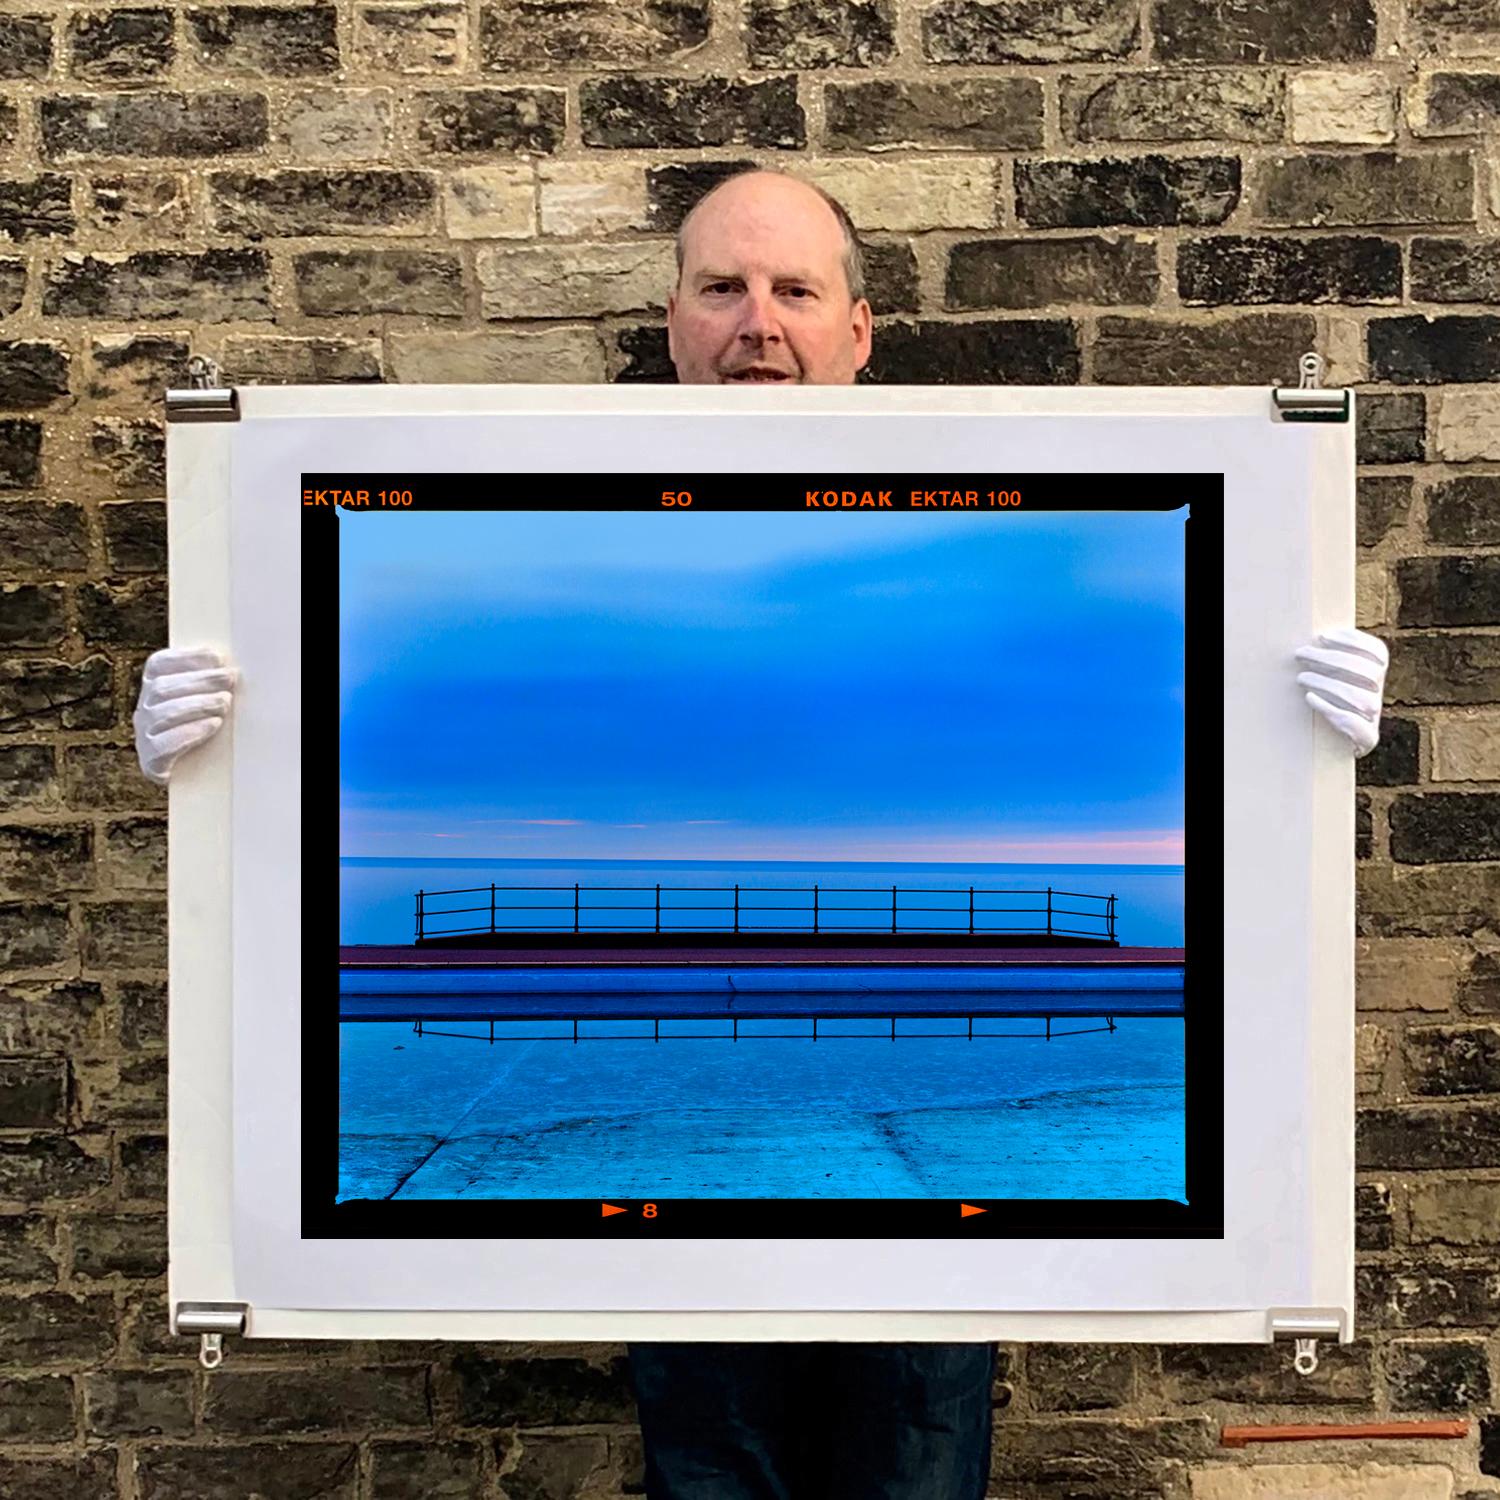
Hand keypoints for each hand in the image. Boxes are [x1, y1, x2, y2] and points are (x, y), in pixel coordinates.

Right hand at [134, 647, 236, 785]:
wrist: (193, 779)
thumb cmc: (204, 734)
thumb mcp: (205, 705)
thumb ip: (210, 687)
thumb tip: (232, 669)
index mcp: (152, 689)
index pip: (158, 665)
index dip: (184, 657)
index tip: (215, 657)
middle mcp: (144, 710)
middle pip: (162, 688)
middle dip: (200, 681)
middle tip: (229, 679)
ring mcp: (144, 735)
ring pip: (162, 713)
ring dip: (197, 704)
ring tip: (224, 702)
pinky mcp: (150, 761)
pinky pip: (164, 744)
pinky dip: (191, 731)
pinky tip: (213, 725)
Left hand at [1295, 627, 1387, 757]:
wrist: (1335, 743)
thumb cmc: (1328, 700)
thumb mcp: (1334, 677)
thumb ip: (1330, 659)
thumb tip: (1312, 639)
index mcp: (1377, 674)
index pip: (1377, 652)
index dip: (1353, 641)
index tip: (1323, 637)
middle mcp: (1380, 693)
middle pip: (1366, 671)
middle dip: (1331, 659)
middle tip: (1300, 653)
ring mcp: (1376, 716)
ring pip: (1360, 696)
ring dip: (1328, 683)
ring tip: (1301, 677)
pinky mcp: (1367, 738)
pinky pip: (1352, 721)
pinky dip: (1329, 708)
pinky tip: (1310, 697)